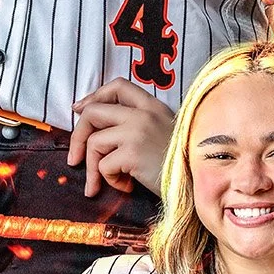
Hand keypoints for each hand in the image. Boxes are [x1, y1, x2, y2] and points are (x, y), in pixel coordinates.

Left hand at [69, 79, 175, 195]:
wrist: (198, 184)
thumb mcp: (165, 134)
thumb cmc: (181, 165)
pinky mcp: (132, 152)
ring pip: (94, 142)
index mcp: (153, 106)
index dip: (94, 97)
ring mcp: (137, 131)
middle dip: (78, 137)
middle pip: (93, 112)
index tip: (80, 110)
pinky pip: (103, 165)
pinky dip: (110, 180)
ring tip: (106, 182)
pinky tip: (127, 187)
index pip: (118, 86)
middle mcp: (144, 113)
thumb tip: (100, 132)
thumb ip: (140, 125)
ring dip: (93, 167)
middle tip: (75, 158)